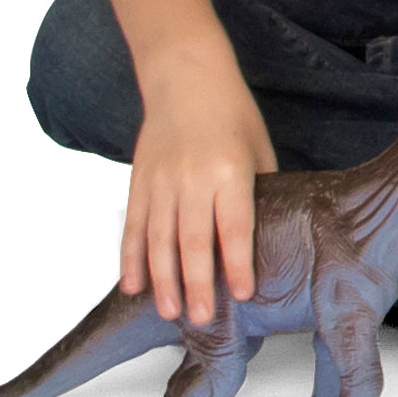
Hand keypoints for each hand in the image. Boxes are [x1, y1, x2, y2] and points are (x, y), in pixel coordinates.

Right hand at [121, 59, 275, 323]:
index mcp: (229, 171)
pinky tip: (134, 287)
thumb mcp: (259, 148)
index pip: (234, 226)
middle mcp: (192, 179)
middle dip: (197, 284)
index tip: (243, 293)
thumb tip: (266, 234)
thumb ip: (259, 191)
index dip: (238, 262)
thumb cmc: (232, 114)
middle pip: (193, 241)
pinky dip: (131, 260)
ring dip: (162, 280)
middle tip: (202, 318)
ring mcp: (160, 182)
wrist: (186, 77)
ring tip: (169, 312)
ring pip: (158, 241)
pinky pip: (133, 228)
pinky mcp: (138, 182)